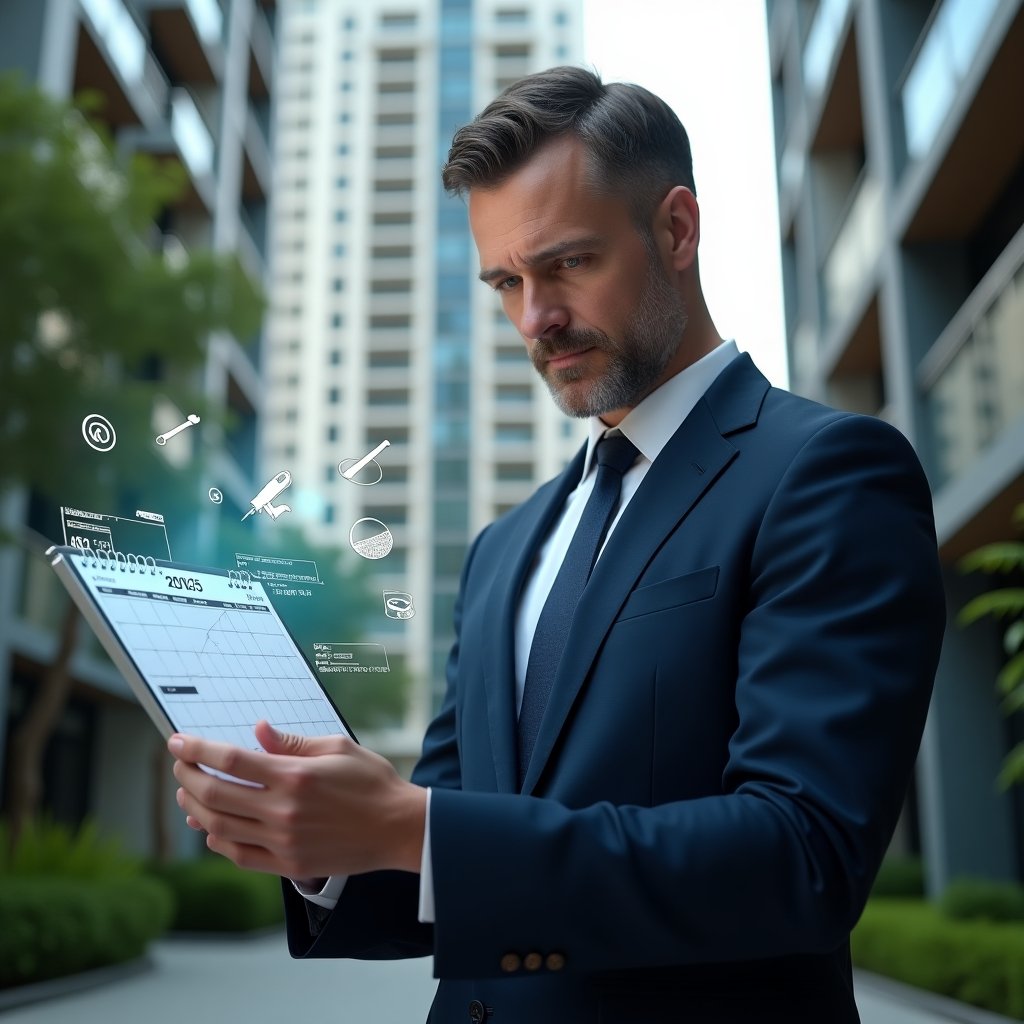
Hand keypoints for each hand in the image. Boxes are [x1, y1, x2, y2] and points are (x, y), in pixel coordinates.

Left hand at [169, 721, 425, 877]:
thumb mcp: (337, 748)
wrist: (397, 828)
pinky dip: (217, 840)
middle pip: (215, 793)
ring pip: (219, 826)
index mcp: (294, 776)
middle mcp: (283, 810)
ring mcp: (283, 841)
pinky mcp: (289, 864)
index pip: (230, 760)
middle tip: (180, 765)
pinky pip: (239, 855)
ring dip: (195, 807)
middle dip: (188, 776)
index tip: (177, 742)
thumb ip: (293, 742)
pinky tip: (211, 827)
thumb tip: (257, 731)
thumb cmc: (371, 782)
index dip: (198, 749)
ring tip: (187, 793)